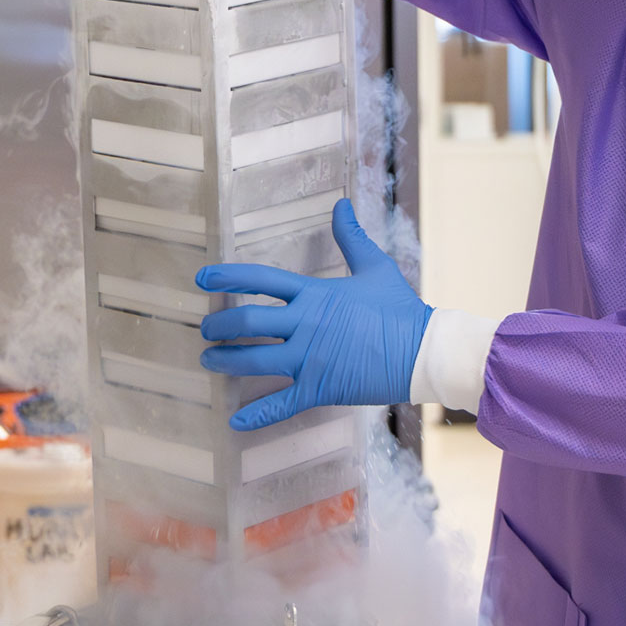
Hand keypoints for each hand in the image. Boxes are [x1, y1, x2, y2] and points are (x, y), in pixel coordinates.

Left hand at [196, 199, 431, 430]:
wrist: (423, 351)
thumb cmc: (398, 309)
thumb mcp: (374, 267)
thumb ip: (351, 236)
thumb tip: (341, 204)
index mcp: (315, 294)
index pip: (261, 280)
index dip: (227, 277)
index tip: (202, 279)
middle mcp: (305, 325)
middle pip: (247, 322)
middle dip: (218, 326)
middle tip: (206, 329)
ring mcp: (310, 359)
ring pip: (253, 361)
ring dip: (225, 361)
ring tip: (209, 360)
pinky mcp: (319, 388)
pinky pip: (281, 404)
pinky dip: (256, 415)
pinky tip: (235, 422)